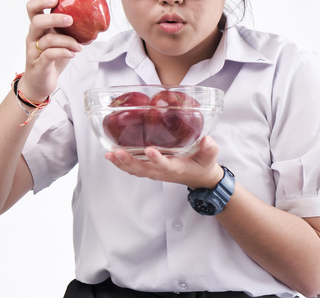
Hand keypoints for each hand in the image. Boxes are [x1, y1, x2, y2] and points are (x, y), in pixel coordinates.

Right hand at [18, 0, 83, 101]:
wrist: (39, 84)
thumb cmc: (50, 60)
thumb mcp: (59, 42)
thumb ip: (68, 31)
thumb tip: (93, 21)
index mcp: (38, 29)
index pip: (32, 9)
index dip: (41, 1)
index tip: (55, 0)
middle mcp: (33, 38)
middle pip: (37, 21)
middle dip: (55, 18)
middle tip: (71, 21)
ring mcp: (33, 52)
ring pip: (47, 40)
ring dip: (67, 41)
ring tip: (79, 47)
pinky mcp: (38, 65)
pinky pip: (49, 55)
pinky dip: (64, 52)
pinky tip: (72, 54)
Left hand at [105, 136, 223, 189]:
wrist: (199, 178)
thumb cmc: (203, 165)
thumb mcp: (210, 157)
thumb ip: (209, 149)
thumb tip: (207, 140)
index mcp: (177, 168)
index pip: (165, 165)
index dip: (157, 159)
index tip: (149, 150)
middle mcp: (162, 172)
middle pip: (143, 169)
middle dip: (129, 161)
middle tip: (117, 153)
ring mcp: (154, 172)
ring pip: (135, 170)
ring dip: (121, 163)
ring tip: (109, 154)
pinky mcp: (150, 170)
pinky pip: (133, 169)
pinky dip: (121, 164)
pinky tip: (111, 155)